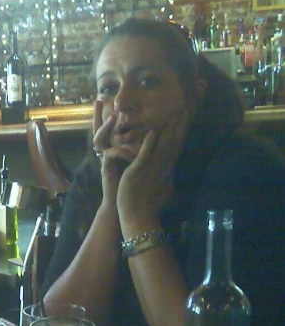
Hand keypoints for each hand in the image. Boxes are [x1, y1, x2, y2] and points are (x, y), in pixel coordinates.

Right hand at [93, 100, 136, 205]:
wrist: (125, 203)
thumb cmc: (132, 184)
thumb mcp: (137, 163)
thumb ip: (141, 150)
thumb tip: (153, 135)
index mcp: (115, 149)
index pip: (110, 129)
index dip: (106, 117)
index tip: (102, 100)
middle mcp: (107, 153)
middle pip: (98, 130)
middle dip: (98, 116)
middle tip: (98, 100)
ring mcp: (105, 160)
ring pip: (100, 139)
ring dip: (106, 127)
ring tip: (113, 116)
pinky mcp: (106, 169)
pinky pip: (110, 154)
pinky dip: (121, 150)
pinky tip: (129, 149)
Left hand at [117, 109, 189, 227]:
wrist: (139, 218)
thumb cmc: (147, 206)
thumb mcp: (162, 189)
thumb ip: (166, 178)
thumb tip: (172, 174)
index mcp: (167, 170)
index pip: (177, 146)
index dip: (182, 131)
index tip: (187, 117)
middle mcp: (162, 168)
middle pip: (174, 142)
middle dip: (180, 125)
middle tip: (186, 107)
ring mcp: (151, 170)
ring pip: (163, 145)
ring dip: (169, 128)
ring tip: (174, 112)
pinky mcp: (138, 173)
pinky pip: (145, 155)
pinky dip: (149, 143)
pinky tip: (153, 130)